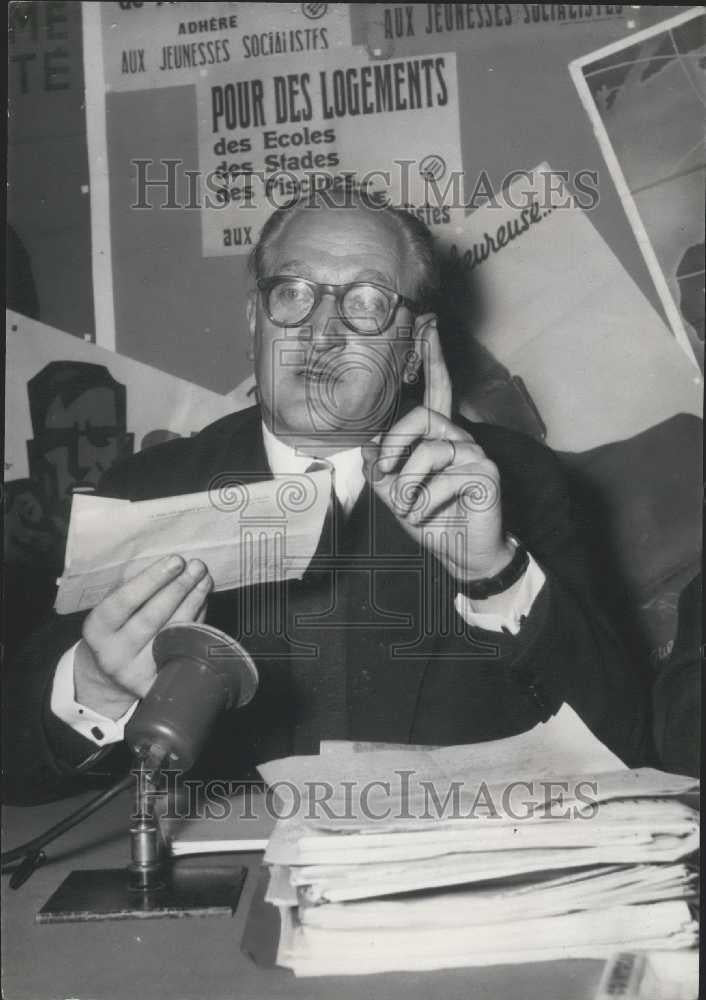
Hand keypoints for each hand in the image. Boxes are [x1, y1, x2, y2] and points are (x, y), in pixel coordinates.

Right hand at [74, 555, 212, 719]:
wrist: (111, 672)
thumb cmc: (117, 627)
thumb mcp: (113, 607)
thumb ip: (132, 587)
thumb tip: (167, 566)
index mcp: (97, 630)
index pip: (124, 601)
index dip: (152, 580)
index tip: (175, 560)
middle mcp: (113, 654)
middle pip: (152, 618)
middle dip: (178, 588)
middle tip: (196, 567)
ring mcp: (136, 673)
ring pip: (171, 633)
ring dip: (193, 602)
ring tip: (204, 580)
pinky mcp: (156, 684)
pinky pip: (183, 648)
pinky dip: (197, 623)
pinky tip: (203, 604)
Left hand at [362, 320, 512, 582]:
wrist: (463, 555)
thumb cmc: (433, 520)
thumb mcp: (397, 494)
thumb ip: (383, 469)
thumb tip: (366, 444)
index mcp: (439, 437)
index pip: (439, 390)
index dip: (435, 358)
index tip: (430, 325)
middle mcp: (459, 438)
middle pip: (423, 417)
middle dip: (396, 445)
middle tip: (385, 475)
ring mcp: (475, 453)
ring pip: (430, 451)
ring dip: (409, 485)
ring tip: (408, 507)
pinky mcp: (486, 473)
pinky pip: (446, 477)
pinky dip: (427, 499)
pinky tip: (426, 512)